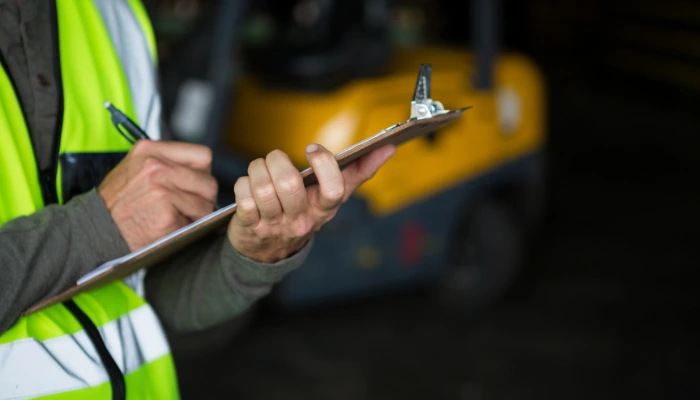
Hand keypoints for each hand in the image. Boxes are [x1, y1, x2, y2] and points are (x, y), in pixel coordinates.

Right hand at [98, 140, 217, 250]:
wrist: (92, 229)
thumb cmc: (115, 203)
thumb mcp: (135, 169)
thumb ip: (166, 164)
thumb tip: (201, 173)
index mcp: (150, 151)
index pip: (202, 155)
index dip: (202, 174)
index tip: (194, 185)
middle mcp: (156, 166)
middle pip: (208, 181)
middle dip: (203, 198)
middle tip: (188, 208)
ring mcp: (161, 190)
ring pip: (205, 204)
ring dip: (196, 216)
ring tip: (176, 218)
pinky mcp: (165, 214)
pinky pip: (194, 223)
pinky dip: (186, 229)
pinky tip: (168, 227)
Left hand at [229, 143, 395, 262]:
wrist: (268, 250)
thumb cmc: (303, 212)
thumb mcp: (331, 198)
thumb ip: (359, 172)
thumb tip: (388, 147)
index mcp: (325, 210)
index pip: (333, 190)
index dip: (323, 164)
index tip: (311, 150)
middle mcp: (302, 221)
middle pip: (289, 184)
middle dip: (277, 161)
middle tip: (275, 158)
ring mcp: (275, 226)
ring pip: (263, 188)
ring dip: (257, 169)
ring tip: (260, 169)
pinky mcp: (250, 227)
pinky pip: (243, 196)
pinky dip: (242, 184)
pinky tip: (248, 187)